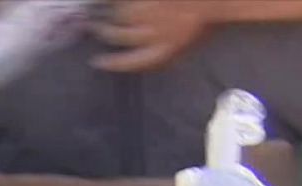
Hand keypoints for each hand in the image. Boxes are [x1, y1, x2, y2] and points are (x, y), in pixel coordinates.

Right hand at [92, 0, 215, 72]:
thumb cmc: (207, 19)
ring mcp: (148, 11)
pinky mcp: (146, 0)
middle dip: (104, 32)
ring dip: (108, 13)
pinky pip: (124, 1)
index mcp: (164, 49)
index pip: (131, 62)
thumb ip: (163, 49)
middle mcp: (152, 32)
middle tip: (95, 28)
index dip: (113, 63)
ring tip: (101, 11)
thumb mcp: (187, 42)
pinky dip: (118, 2)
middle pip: (118, 36)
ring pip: (119, 15)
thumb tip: (141, 53)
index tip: (98, 61)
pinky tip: (112, 2)